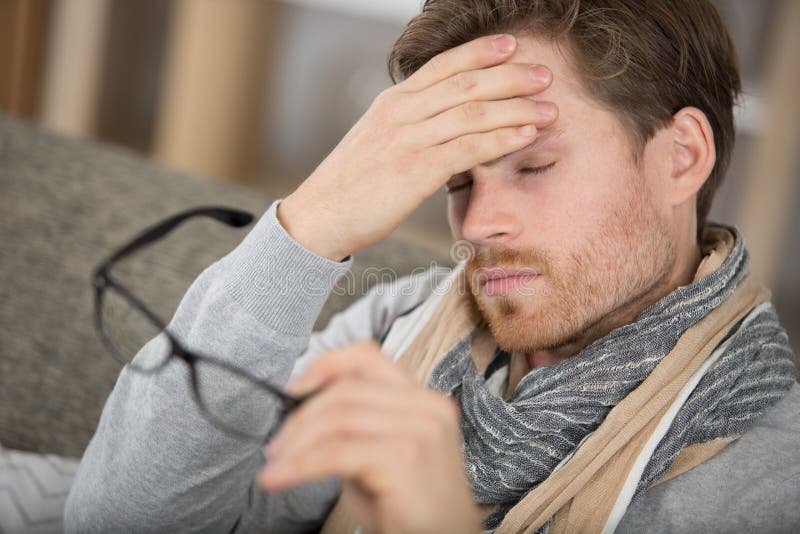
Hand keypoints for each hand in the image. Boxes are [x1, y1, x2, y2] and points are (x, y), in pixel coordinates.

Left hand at [258, 341, 481, 533]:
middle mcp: (427, 408)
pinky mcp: (405, 457)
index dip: (326, 364)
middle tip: (276, 446)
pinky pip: (337, 452)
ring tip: (276, 465)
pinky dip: (299, 465)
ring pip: (338, 418)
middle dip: (300, 418)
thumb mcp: (382, 457)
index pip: (368, 357)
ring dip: (296, 443)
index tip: (294, 387)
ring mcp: (420, 430)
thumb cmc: (411, 510)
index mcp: (424, 401)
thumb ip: (356, 428)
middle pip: (346, 391)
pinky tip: (279, 478)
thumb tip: (304, 415)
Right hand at [278, 34, 557, 260]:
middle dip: (510, 76)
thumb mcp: (376, 142)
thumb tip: (442, 125)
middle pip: (465, 83)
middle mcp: (400, 113)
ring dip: (516, 108)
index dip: (480, 52)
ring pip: (472, 112)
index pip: (442, 66)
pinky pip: (467, 148)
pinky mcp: (414, 170)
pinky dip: (502, 139)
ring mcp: (407, 139)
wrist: (319, 217)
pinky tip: (527, 135)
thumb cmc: (350, 186)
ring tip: (550, 108)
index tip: (512, 45)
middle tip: (546, 75)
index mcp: (392, 103)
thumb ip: (408, 127)